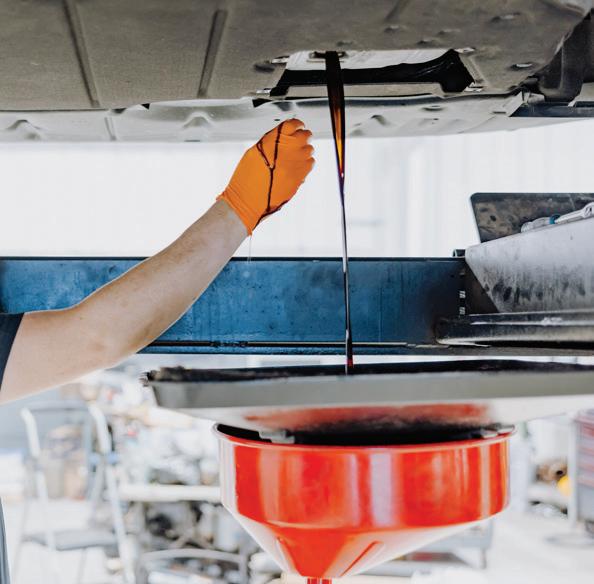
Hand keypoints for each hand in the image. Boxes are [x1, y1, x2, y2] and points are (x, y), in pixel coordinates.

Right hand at [217, 119, 314, 233]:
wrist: (247, 201)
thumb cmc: (246, 180)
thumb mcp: (253, 153)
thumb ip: (270, 142)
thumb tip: (283, 136)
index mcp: (272, 142)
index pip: (292, 124)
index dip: (296, 124)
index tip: (297, 126)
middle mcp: (285, 151)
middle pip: (304, 135)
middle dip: (303, 136)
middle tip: (300, 139)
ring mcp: (294, 164)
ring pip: (309, 149)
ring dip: (305, 149)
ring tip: (297, 155)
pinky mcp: (299, 177)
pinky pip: (310, 164)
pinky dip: (306, 163)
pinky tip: (298, 166)